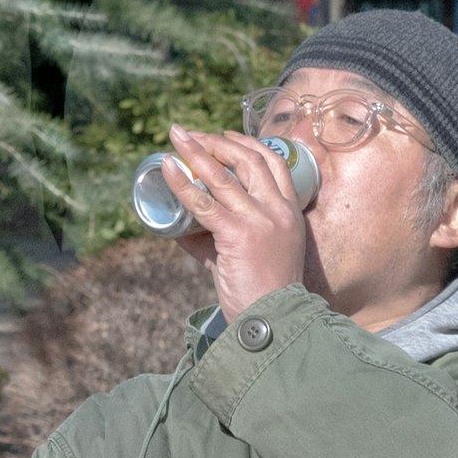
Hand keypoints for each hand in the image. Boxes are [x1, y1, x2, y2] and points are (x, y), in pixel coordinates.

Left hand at [163, 125, 314, 324]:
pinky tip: (167, 169)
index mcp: (290, 213)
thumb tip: (180, 225)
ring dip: (197, 152)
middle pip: (250, 160)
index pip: (274, 163)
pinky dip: (183, 183)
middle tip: (191, 134)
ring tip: (176, 137)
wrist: (271, 323)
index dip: (247, 144)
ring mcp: (260, 220)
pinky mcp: (239, 234)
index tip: (224, 135)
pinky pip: (204, 202)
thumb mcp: (243, 256)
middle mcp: (279, 211)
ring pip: (224, 176)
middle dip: (218, 141)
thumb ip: (215, 238)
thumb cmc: (259, 294)